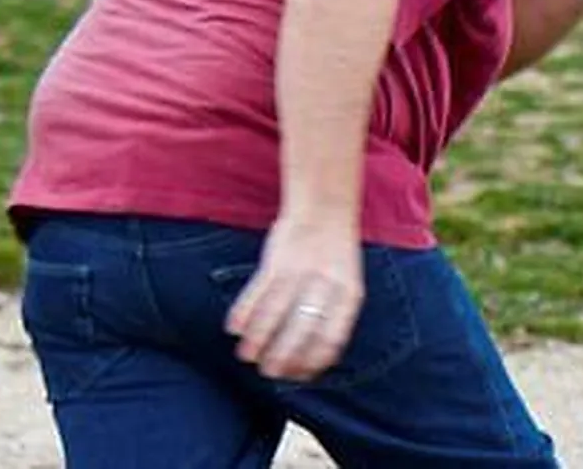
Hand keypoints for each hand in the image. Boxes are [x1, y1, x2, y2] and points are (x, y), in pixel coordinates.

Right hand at [225, 213, 362, 381]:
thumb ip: (333, 315)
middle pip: (300, 331)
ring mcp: (299, 271)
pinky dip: (243, 312)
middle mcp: (325, 285)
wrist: (324, 208)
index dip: (312, 362)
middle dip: (282, 357)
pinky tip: (233, 327)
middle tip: (268, 372)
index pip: (331, 340)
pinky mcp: (276, 260)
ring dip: (257, 339)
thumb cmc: (334, 255)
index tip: (297, 375)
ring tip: (245, 355)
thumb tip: (310, 358)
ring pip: (274, 314)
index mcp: (349, 295)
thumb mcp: (346, 284)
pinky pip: (257, 292)